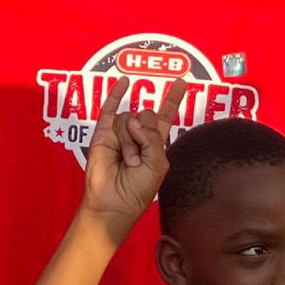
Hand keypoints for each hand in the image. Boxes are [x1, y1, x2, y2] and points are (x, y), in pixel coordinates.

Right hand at [80, 92, 176, 236]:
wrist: (114, 202)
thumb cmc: (138, 190)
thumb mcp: (157, 164)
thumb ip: (152, 138)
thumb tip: (133, 120)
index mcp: (155, 144)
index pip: (165, 116)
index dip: (173, 100)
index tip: (182, 82)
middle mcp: (138, 136)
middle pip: (146, 114)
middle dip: (144, 133)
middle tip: (139, 157)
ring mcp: (120, 134)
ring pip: (128, 119)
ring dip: (129, 140)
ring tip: (126, 160)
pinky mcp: (102, 134)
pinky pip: (109, 110)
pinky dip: (116, 94)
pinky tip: (123, 83)